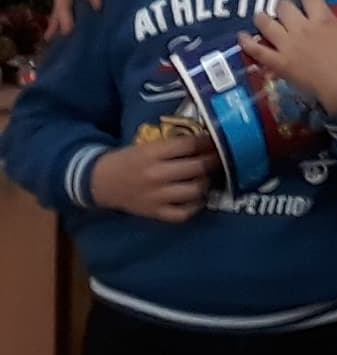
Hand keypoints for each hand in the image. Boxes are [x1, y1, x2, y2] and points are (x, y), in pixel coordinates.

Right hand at [89, 131, 213, 222]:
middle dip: (212, 161)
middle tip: (218, 159)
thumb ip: (173, 145)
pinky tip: (195, 198)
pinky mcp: (154, 212)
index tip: (216, 141)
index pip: (190, 145)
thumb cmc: (128, 160)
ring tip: (204, 177)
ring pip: (195, 190)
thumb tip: (206, 143)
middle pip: (197, 167)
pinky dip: (194, 206)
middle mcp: (155, 174)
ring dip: (205, 183)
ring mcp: (156, 196)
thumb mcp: (147, 146)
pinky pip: (183, 213)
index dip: (208, 142)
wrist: (100, 182)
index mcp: (152, 153)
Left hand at [246, 0, 336, 119]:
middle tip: (288, 11)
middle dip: (286, 6)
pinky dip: (247, 42)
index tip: (310, 0)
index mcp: (322, 19)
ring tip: (262, 17)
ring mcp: (287, 46)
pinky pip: (257, 50)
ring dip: (262, 18)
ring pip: (266, 24)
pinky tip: (242, 36)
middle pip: (285, 7)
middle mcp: (301, 28)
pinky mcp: (278, 63)